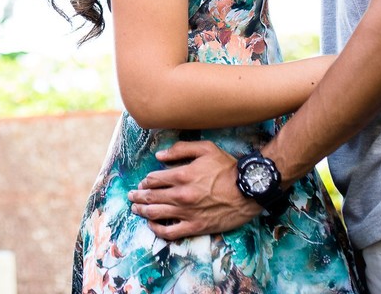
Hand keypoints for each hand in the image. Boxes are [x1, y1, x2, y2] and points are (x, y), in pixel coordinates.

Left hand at [127, 141, 261, 239]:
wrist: (249, 190)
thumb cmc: (228, 168)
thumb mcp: (205, 148)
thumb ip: (180, 149)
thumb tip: (159, 156)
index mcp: (182, 175)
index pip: (153, 179)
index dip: (145, 181)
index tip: (143, 182)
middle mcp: (181, 195)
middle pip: (151, 196)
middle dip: (138, 196)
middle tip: (131, 196)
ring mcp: (187, 212)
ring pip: (156, 213)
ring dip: (142, 211)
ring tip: (135, 209)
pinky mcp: (195, 226)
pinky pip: (170, 232)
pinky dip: (157, 229)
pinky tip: (152, 225)